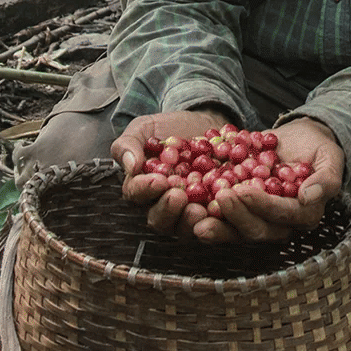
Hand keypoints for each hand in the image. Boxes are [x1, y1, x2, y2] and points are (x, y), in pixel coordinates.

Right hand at [113, 109, 233, 238]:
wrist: (204, 123)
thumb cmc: (170, 128)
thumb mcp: (145, 128)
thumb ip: (129, 144)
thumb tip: (130, 165)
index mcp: (142, 186)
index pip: (137, 193)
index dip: (145, 189)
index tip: (158, 180)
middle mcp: (162, 204)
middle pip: (159, 218)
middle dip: (168, 209)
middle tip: (178, 196)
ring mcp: (187, 211)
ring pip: (184, 227)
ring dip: (190, 221)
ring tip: (199, 209)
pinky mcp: (211, 210)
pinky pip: (213, 222)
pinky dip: (217, 218)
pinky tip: (221, 208)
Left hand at [191, 117, 344, 243]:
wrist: (299, 138)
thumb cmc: (318, 148)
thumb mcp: (330, 158)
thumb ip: (326, 179)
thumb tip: (309, 197)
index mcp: (303, 215)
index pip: (282, 216)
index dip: (263, 206)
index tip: (244, 190)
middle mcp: (279, 224)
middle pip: (255, 229)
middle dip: (235, 216)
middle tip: (219, 197)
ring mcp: (256, 219)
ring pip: (234, 230)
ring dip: (215, 225)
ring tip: (194, 215)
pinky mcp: (239, 210)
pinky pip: (221, 216)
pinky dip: (203, 211)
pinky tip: (186, 203)